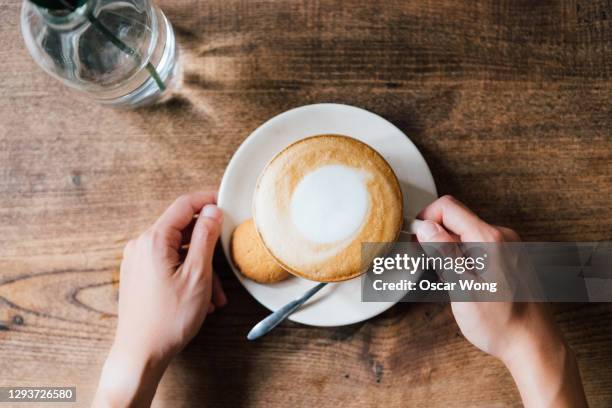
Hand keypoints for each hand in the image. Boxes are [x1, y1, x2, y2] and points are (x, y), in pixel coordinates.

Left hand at [94, 192, 226, 407]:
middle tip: (227, 265)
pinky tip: (201, 298)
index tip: (228, 204)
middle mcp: (141, 245)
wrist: (140, 354)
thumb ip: (206, 238)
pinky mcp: (138, 274)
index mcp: (154, 240)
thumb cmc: (168, 319)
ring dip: (201, 267)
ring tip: (215, 296)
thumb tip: (213, 211)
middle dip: (208, 247)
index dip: (209, 200)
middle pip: (182, 230)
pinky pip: (168, 263)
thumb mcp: (198, 276)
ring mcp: (137, 260)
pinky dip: (187, 274)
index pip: (184, 205)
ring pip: (178, 251)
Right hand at [416, 195, 586, 407]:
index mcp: (489, 239)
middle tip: (430, 265)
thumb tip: (424, 226)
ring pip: (466, 233)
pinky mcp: (510, 257)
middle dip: (436, 237)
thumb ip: (443, 253)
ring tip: (450, 279)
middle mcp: (502, 236)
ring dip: (449, 249)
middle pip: (457, 218)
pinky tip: (465, 281)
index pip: (447, 207)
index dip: (425, 219)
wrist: (535, 346)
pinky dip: (464, 257)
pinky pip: (478, 245)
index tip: (416, 241)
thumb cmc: (501, 324)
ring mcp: (509, 246)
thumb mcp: (462, 288)